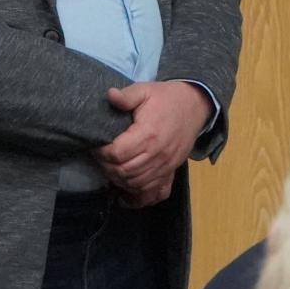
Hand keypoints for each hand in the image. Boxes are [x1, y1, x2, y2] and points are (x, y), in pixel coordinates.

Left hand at [93, 80, 211, 206]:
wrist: (194, 105)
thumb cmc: (165, 98)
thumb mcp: (144, 90)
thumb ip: (126, 96)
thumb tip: (109, 95)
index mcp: (148, 134)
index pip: (118, 153)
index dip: (102, 152)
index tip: (96, 146)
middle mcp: (157, 154)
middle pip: (124, 172)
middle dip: (107, 167)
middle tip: (100, 158)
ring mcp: (166, 166)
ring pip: (136, 184)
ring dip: (119, 180)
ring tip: (110, 169)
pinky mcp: (171, 172)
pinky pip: (156, 193)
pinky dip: (139, 198)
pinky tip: (126, 197)